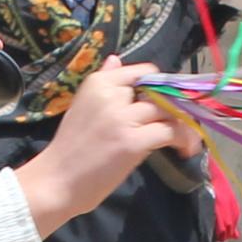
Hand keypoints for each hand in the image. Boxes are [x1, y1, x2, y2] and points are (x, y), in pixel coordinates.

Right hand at [13, 59, 192, 233]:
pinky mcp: (133, 141)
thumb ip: (104, 83)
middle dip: (173, 109)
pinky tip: (184, 151)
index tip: (164, 104)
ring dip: (182, 125)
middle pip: (159, 92)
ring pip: (168, 111)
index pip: (144, 72)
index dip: (159, 88)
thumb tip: (116, 60)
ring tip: (186, 141)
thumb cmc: (70, 149)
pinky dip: (182, 140)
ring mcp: (122, 117)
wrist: (55, 181)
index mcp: (98, 82)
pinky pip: (170, 131)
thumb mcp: (83, 106)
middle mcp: (111, 94)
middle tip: (179, 125)